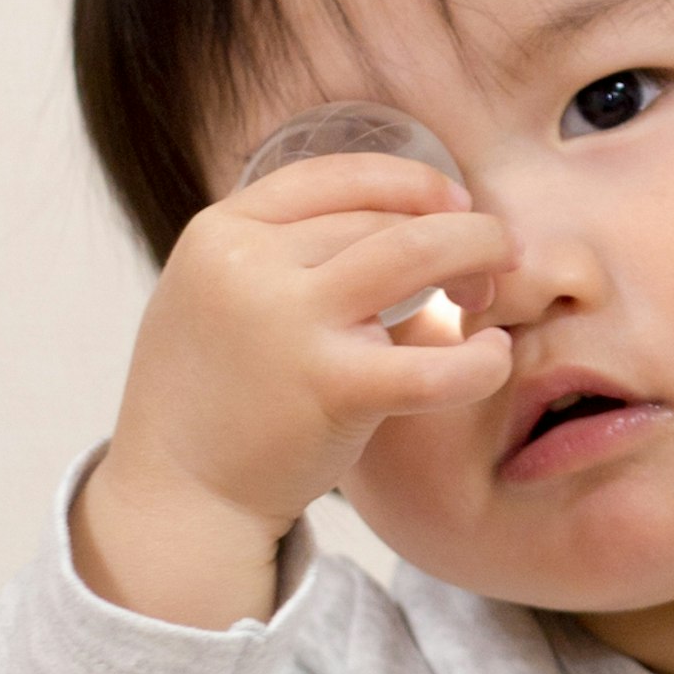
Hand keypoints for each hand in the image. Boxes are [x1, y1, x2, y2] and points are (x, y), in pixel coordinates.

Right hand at [70, 151, 513, 626]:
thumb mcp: (214, 292)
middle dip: (454, 231)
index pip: (337, 175)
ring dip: (477, 255)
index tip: (454, 202)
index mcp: (220, 233)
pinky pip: (432, 363)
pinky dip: (481, 358)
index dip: (410, 181)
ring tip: (493, 289)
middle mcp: (249, 266)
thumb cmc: (213, 394)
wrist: (177, 497)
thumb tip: (388, 209)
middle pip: (385, 217)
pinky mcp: (331, 389)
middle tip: (487, 262)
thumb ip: (278, 248)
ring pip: (417, 252)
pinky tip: (495, 355)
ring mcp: (289, 325)